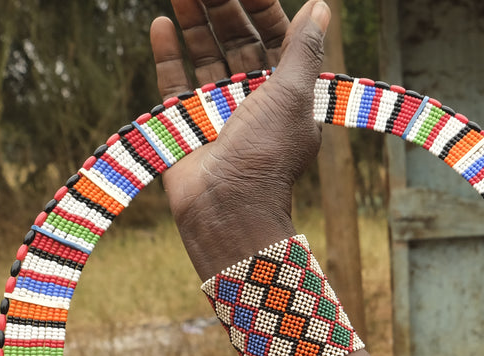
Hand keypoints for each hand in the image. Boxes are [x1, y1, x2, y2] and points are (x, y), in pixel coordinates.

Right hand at [150, 0, 330, 277]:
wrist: (227, 208)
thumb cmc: (267, 154)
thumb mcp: (294, 95)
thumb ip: (303, 49)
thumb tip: (322, 6)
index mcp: (286, 94)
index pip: (275, 37)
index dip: (262, 8)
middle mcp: (253, 98)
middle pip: (237, 40)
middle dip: (223, 8)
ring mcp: (218, 109)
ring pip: (204, 54)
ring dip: (193, 21)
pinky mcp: (185, 122)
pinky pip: (174, 80)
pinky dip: (168, 52)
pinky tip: (160, 23)